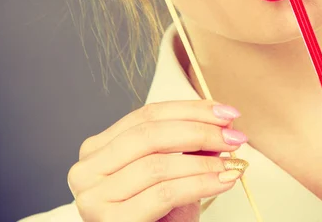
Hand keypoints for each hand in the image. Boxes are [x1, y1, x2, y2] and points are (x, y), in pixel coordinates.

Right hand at [67, 99, 247, 221]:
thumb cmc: (157, 216)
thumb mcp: (168, 172)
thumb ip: (186, 144)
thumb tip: (222, 121)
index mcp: (98, 148)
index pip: (146, 115)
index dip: (190, 109)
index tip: (226, 113)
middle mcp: (87, 169)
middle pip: (150, 134)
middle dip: (199, 131)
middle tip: (233, 136)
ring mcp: (94, 197)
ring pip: (157, 164)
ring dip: (203, 161)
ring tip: (232, 163)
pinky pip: (163, 194)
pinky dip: (199, 184)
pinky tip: (222, 181)